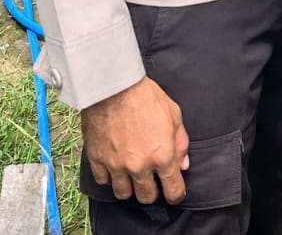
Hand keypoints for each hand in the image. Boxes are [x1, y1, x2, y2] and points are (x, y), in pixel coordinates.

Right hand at [81, 77, 189, 204]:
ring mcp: (117, 165)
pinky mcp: (98, 159)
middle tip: (151, 181)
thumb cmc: (144, 95)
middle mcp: (140, 166)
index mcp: (162, 155)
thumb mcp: (174, 114)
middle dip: (152, 192)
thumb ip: (181, 143)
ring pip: (123, 193)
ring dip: (129, 187)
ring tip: (131, 175)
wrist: (113, 85)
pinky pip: (103, 181)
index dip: (175, 194)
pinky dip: (109, 176)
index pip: (173, 191)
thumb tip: (183, 164)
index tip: (173, 192)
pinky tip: (113, 166)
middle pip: (147, 197)